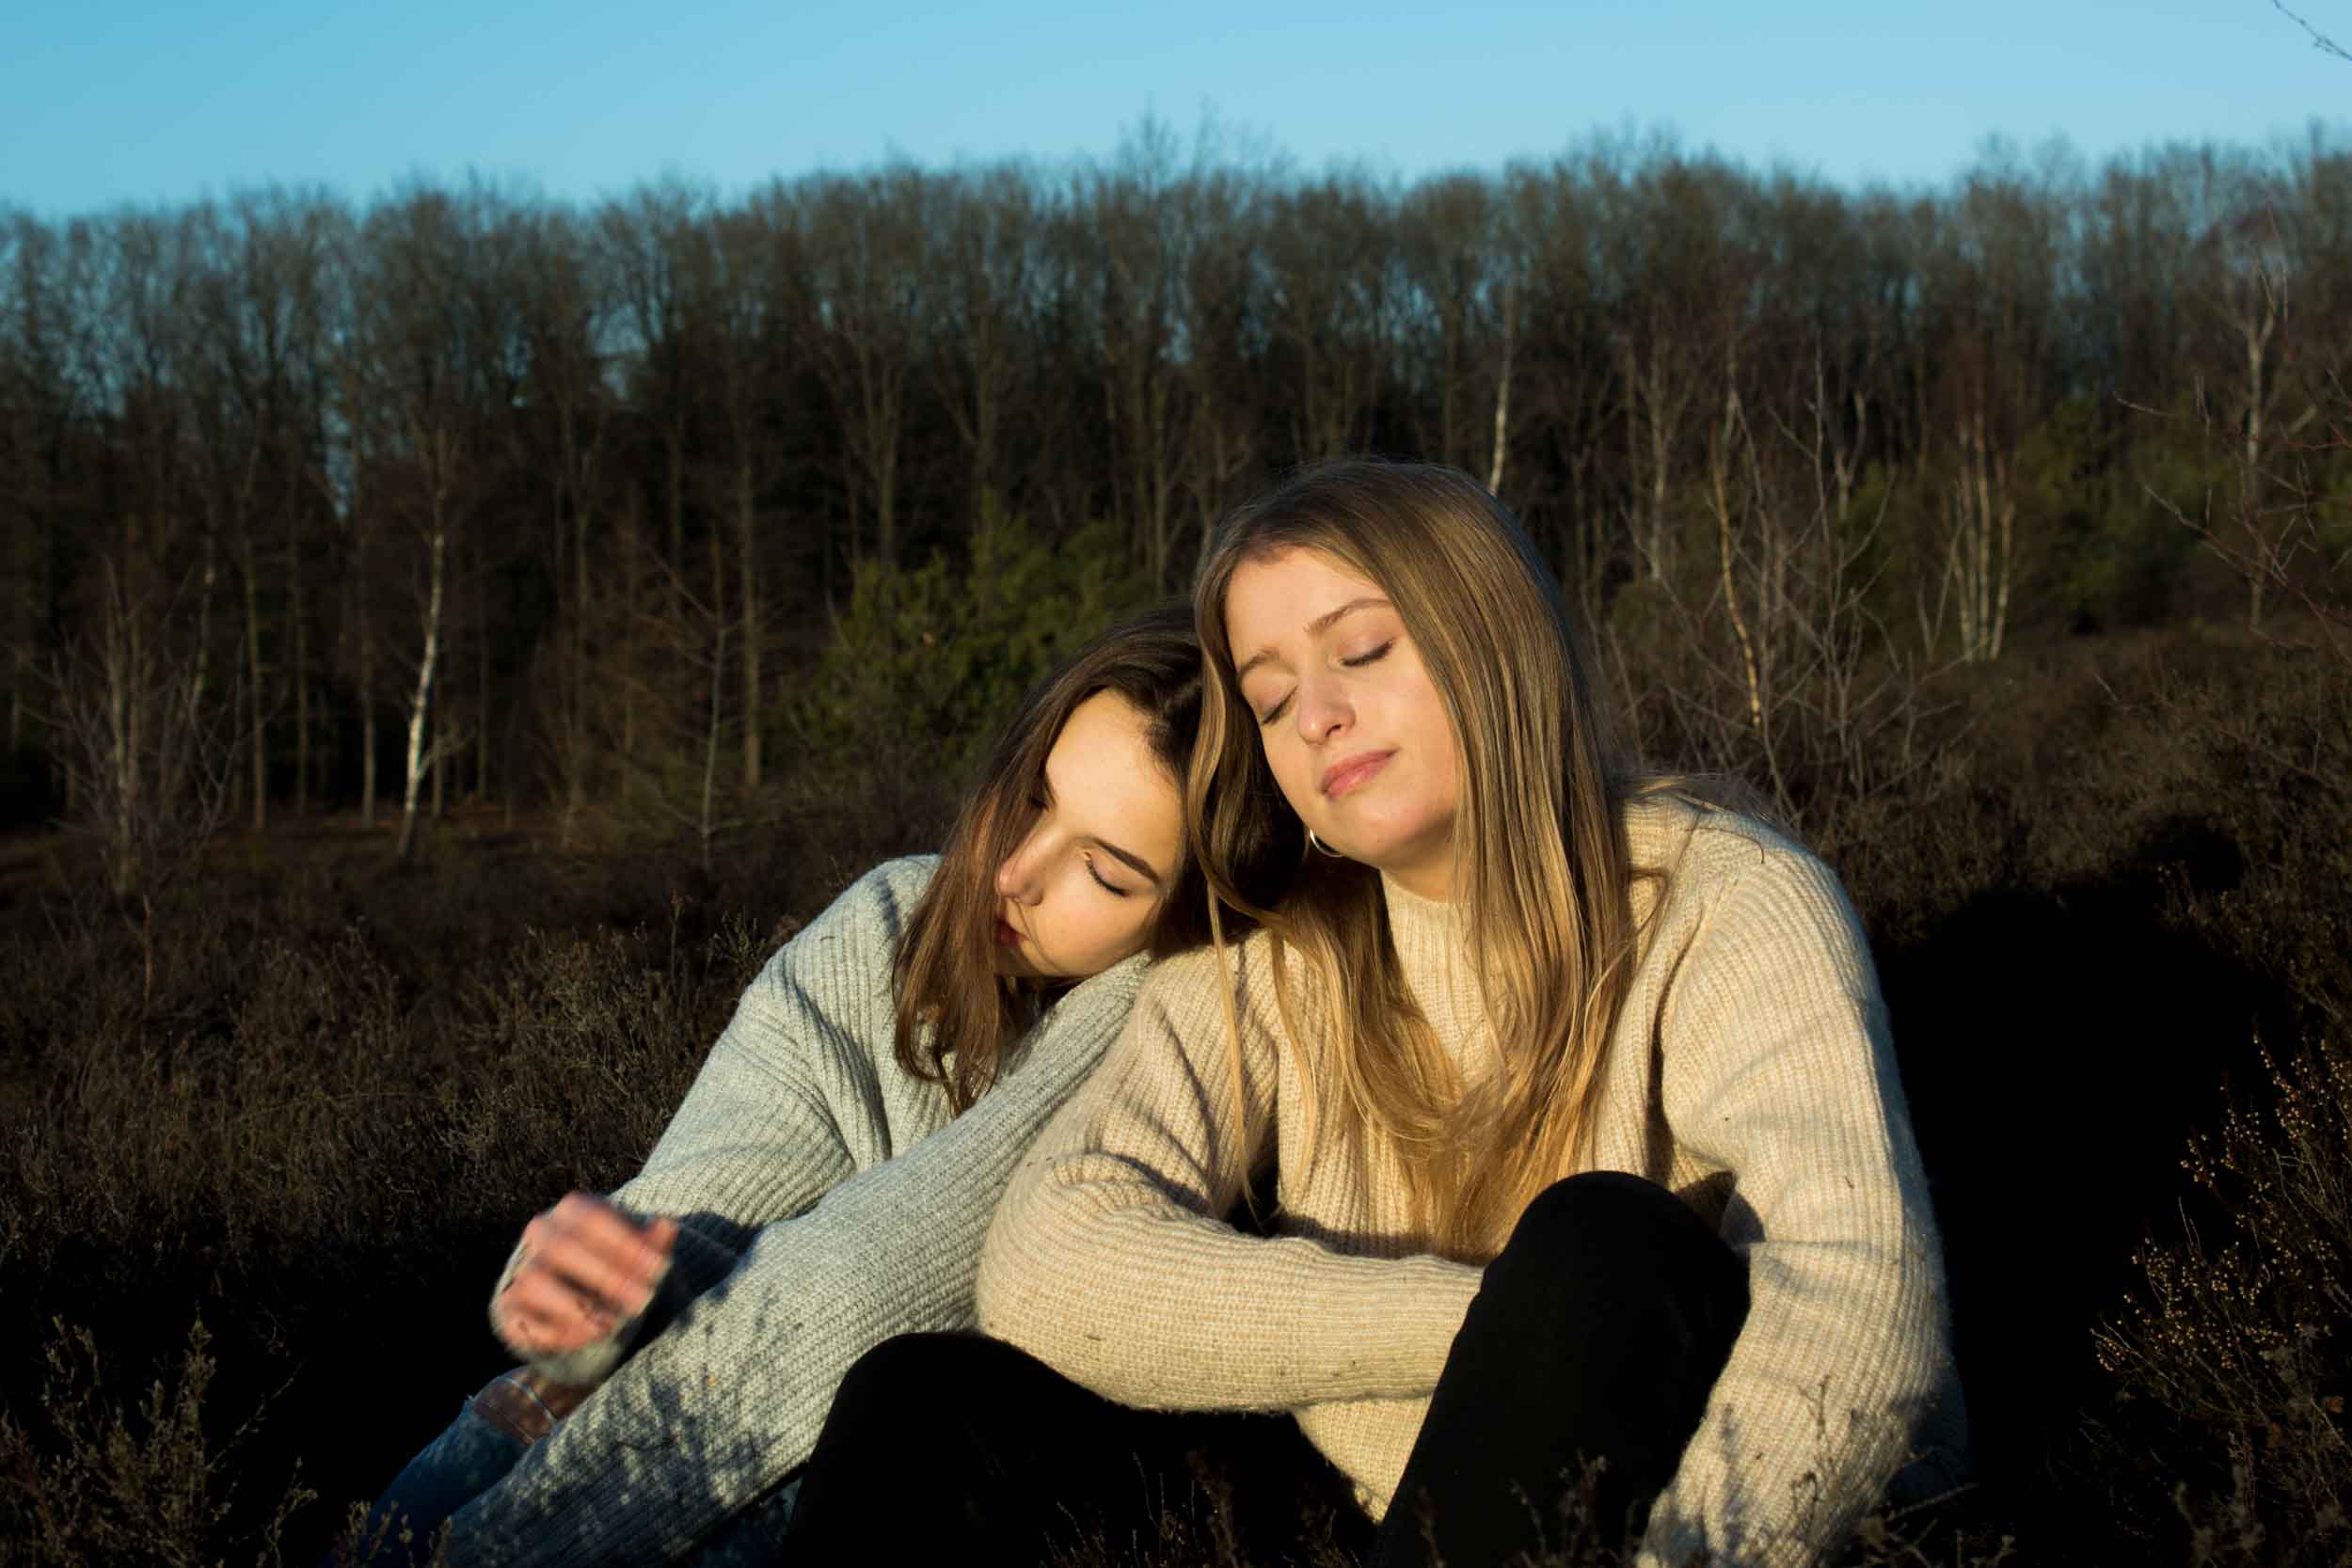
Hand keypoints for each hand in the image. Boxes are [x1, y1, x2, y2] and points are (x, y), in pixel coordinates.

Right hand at [492, 1192, 677, 1360]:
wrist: (574, 1297)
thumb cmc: (614, 1265)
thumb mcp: (638, 1253)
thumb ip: (653, 1243)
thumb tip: (668, 1226)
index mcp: (572, 1211)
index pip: (593, 1219)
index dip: (626, 1243)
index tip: (659, 1268)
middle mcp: (540, 1234)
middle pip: (563, 1248)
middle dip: (607, 1276)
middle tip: (643, 1300)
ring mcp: (520, 1269)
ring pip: (535, 1282)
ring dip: (577, 1306)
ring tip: (612, 1325)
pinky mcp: (508, 1309)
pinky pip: (525, 1320)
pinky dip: (559, 1332)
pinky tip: (592, 1337)